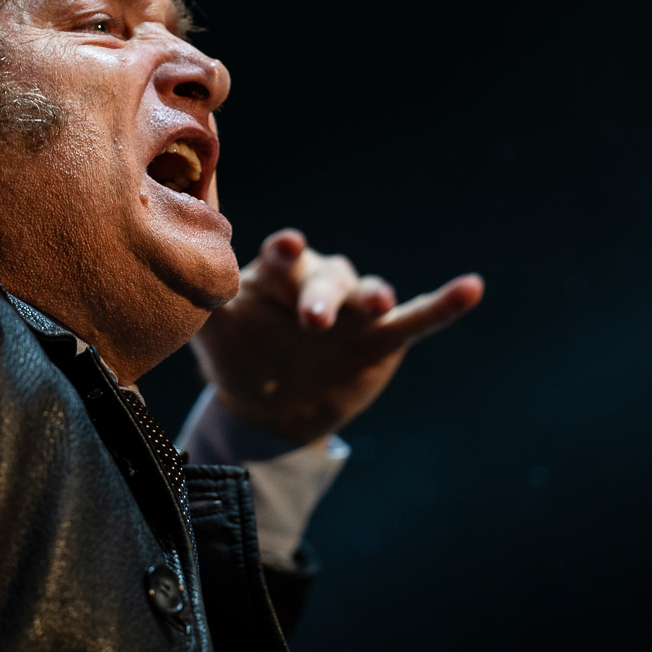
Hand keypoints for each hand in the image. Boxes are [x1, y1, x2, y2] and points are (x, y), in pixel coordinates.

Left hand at [191, 229, 483, 445]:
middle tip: (313, 321)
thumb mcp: (215, 332)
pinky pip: (419, 319)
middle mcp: (319, 283)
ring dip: (373, 296)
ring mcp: (355, 311)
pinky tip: (472, 288)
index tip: (284, 246)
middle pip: (327, 278)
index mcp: (276, 276)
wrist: (267, 405)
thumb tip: (179, 278)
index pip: (282, 259)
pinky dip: (445, 305)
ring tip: (377, 303)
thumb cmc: (237, 353)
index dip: (284, 253)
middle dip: (322, 297)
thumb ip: (205, 305)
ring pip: (369, 294)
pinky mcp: (384, 338)